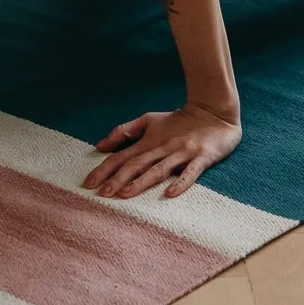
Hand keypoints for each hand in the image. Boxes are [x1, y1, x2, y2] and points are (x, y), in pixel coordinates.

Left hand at [83, 102, 240, 199]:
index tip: (88, 183)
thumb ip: (125, 131)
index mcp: (149, 141)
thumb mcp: (150, 120)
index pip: (122, 156)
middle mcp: (163, 147)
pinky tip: (169, 193)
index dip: (104, 169)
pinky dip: (180, 183)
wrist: (215, 110)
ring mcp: (182, 153)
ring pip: (159, 169)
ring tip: (125, 194)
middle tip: (102, 193)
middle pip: (137, 164)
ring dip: (141, 181)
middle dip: (118, 178)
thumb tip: (100, 145)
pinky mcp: (201, 158)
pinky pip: (190, 173)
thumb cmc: (180, 119)